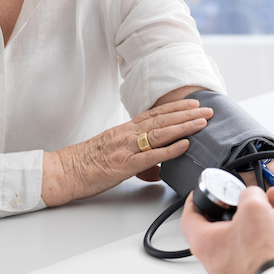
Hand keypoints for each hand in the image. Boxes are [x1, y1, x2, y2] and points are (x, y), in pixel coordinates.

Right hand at [42, 98, 212, 204]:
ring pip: (160, 133)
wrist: (65, 170)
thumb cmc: (87, 163)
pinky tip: (184, 144)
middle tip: (208, 110)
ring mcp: (127, 148)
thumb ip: (137, 158)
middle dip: (187, 114)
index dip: (176, 107)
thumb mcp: (114, 154)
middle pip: (163, 119)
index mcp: (125, 129)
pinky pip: (152, 155)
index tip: (193, 103)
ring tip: (202, 122)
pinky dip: (170, 149)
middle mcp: (128, 134)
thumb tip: (156, 169)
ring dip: (184, 126)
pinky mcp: (125, 164)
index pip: (155, 114)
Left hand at [181, 185, 273, 273]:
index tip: (201, 191)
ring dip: (262, 211)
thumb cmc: (261, 253)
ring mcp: (237, 263)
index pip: (189, 217)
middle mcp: (218, 256)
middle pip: (224, 220)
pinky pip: (261, 241)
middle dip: (242, 202)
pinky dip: (273, 227)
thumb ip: (249, 193)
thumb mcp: (253, 207)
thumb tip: (253, 194)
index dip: (194, 199)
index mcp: (206, 243)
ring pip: (247, 229)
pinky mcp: (256, 267)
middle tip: (249, 194)